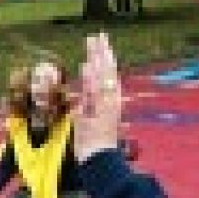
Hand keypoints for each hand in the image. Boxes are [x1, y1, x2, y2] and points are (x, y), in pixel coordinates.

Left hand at [73, 33, 123, 162]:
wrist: (100, 161)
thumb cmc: (96, 148)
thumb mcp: (96, 125)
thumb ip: (92, 110)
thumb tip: (87, 101)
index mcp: (111, 103)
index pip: (109, 77)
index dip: (107, 60)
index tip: (103, 46)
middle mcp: (111, 102)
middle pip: (108, 72)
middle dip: (103, 53)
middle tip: (98, 36)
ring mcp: (105, 106)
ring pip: (102, 78)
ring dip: (98, 59)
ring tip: (94, 42)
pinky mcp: (97, 111)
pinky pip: (93, 92)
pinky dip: (90, 78)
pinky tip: (86, 65)